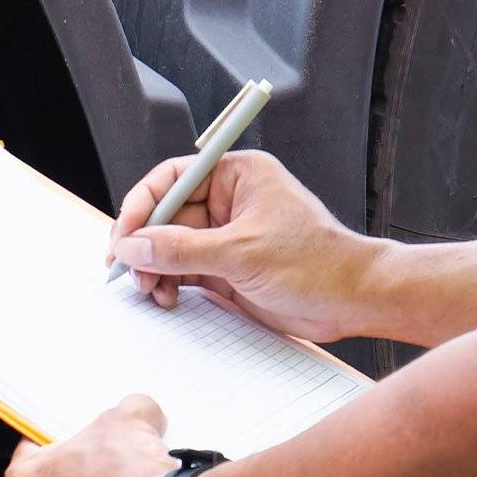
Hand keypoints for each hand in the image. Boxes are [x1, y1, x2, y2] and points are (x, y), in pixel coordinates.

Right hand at [107, 149, 383, 342]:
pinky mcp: (226, 268)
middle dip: (144, 244)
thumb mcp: (240, 253)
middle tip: (127, 270)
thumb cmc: (315, 263)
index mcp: (236, 176)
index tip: (124, 235)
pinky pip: (183, 270)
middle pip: (165, 215)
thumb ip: (181, 249)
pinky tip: (166, 296)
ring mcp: (225, 236)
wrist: (352, 301)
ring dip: (153, 268)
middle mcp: (228, 202)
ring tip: (151, 289)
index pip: (172, 179)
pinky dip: (168, 283)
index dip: (142, 205)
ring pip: (170, 246)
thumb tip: (133, 245)